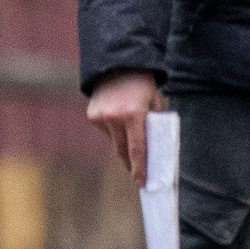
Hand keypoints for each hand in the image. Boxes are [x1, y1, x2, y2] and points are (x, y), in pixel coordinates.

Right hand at [85, 70, 165, 185]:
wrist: (118, 65)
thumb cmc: (144, 85)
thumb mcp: (156, 102)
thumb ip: (156, 124)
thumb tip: (156, 149)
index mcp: (133, 114)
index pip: (137, 149)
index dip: (140, 168)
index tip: (142, 183)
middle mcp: (114, 117)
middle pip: (123, 151)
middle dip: (131, 164)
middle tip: (139, 176)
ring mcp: (100, 117)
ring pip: (114, 142)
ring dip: (124, 146)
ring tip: (134, 140)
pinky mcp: (92, 115)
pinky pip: (107, 132)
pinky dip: (116, 132)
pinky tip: (121, 121)